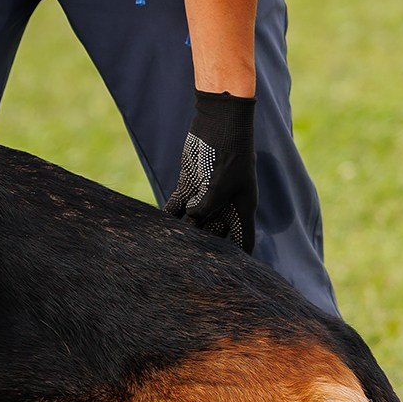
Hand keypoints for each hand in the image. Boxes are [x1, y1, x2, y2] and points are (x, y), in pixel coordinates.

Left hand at [164, 90, 257, 252]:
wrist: (219, 122)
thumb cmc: (228, 153)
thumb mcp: (219, 186)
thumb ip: (205, 209)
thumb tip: (190, 220)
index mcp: (242, 208)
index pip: (243, 240)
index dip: (239, 259)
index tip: (232, 279)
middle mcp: (225, 205)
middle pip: (215, 234)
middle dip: (203, 248)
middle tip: (187, 267)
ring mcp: (207, 195)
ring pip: (194, 222)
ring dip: (183, 232)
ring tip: (168, 251)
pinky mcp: (190, 184)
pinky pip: (178, 205)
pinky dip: (169, 215)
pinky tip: (159, 227)